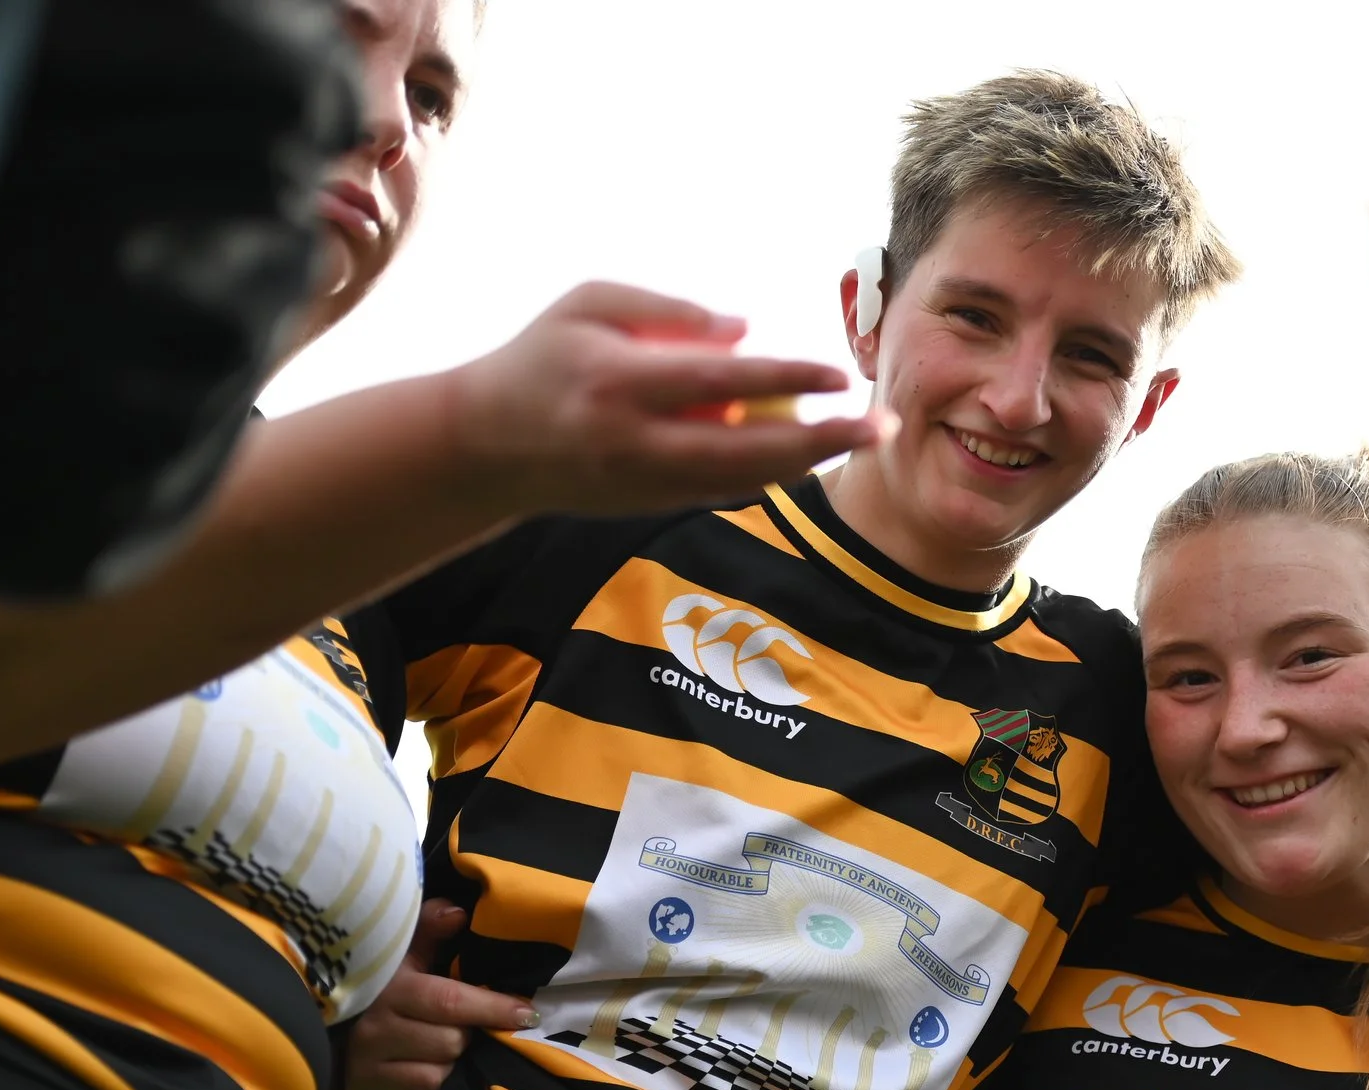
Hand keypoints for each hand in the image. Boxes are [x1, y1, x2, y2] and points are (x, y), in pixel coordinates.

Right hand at [344, 899, 534, 1089]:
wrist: (346, 1048)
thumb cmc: (393, 999)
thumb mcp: (408, 960)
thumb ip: (432, 931)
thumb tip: (459, 910)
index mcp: (386, 992)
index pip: (448, 1000)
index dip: (492, 1007)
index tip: (527, 1013)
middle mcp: (369, 1034)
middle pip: (450, 1043)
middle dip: (466, 1041)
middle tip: (462, 1037)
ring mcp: (363, 1075)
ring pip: (437, 1079)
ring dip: (451, 1073)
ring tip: (443, 1061)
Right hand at [450, 280, 894, 517]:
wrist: (487, 446)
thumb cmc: (541, 357)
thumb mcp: (587, 303)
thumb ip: (665, 308)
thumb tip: (744, 331)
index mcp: (621, 382)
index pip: (721, 382)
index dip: (786, 377)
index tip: (837, 373)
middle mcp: (637, 441)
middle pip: (747, 449)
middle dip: (820, 440)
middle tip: (882, 426)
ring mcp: (645, 483)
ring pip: (742, 481)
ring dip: (805, 462)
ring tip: (855, 437)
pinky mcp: (649, 506)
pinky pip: (722, 491)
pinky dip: (768, 475)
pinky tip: (804, 454)